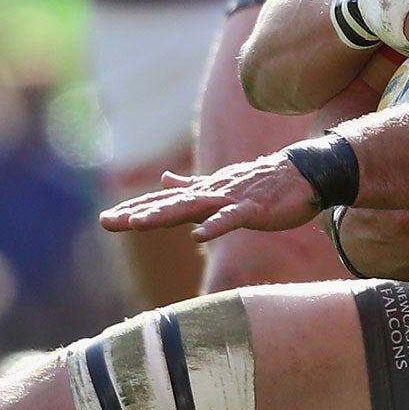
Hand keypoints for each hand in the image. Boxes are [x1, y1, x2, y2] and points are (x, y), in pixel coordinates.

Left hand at [100, 152, 320, 240]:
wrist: (303, 173)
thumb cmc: (265, 182)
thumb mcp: (223, 186)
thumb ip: (193, 186)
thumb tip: (166, 180)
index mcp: (204, 193)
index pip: (163, 201)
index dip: (135, 209)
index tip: (106, 220)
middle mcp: (211, 194)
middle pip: (168, 205)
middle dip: (137, 213)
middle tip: (106, 221)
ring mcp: (231, 200)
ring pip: (192, 208)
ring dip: (165, 215)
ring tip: (137, 223)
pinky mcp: (253, 209)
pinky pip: (231, 219)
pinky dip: (214, 226)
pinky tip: (197, 236)